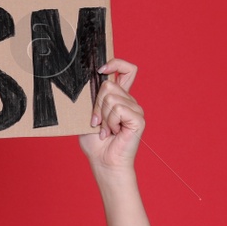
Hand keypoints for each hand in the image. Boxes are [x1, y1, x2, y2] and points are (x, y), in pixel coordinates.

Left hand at [79, 58, 142, 174]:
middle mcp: (129, 100)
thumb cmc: (94, 142)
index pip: (126, 69)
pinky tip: (113, 133)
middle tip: (97, 123)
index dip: (116, 63)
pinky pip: (118, 110)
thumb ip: (93, 98)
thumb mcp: (88, 115)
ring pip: (111, 98)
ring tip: (106, 130)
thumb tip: (92, 79)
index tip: (101, 70)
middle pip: (108, 85)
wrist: (103, 161)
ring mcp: (136, 109)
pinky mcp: (138, 118)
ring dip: (102, 117)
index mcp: (120, 97)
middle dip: (96, 105)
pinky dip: (110, 122)